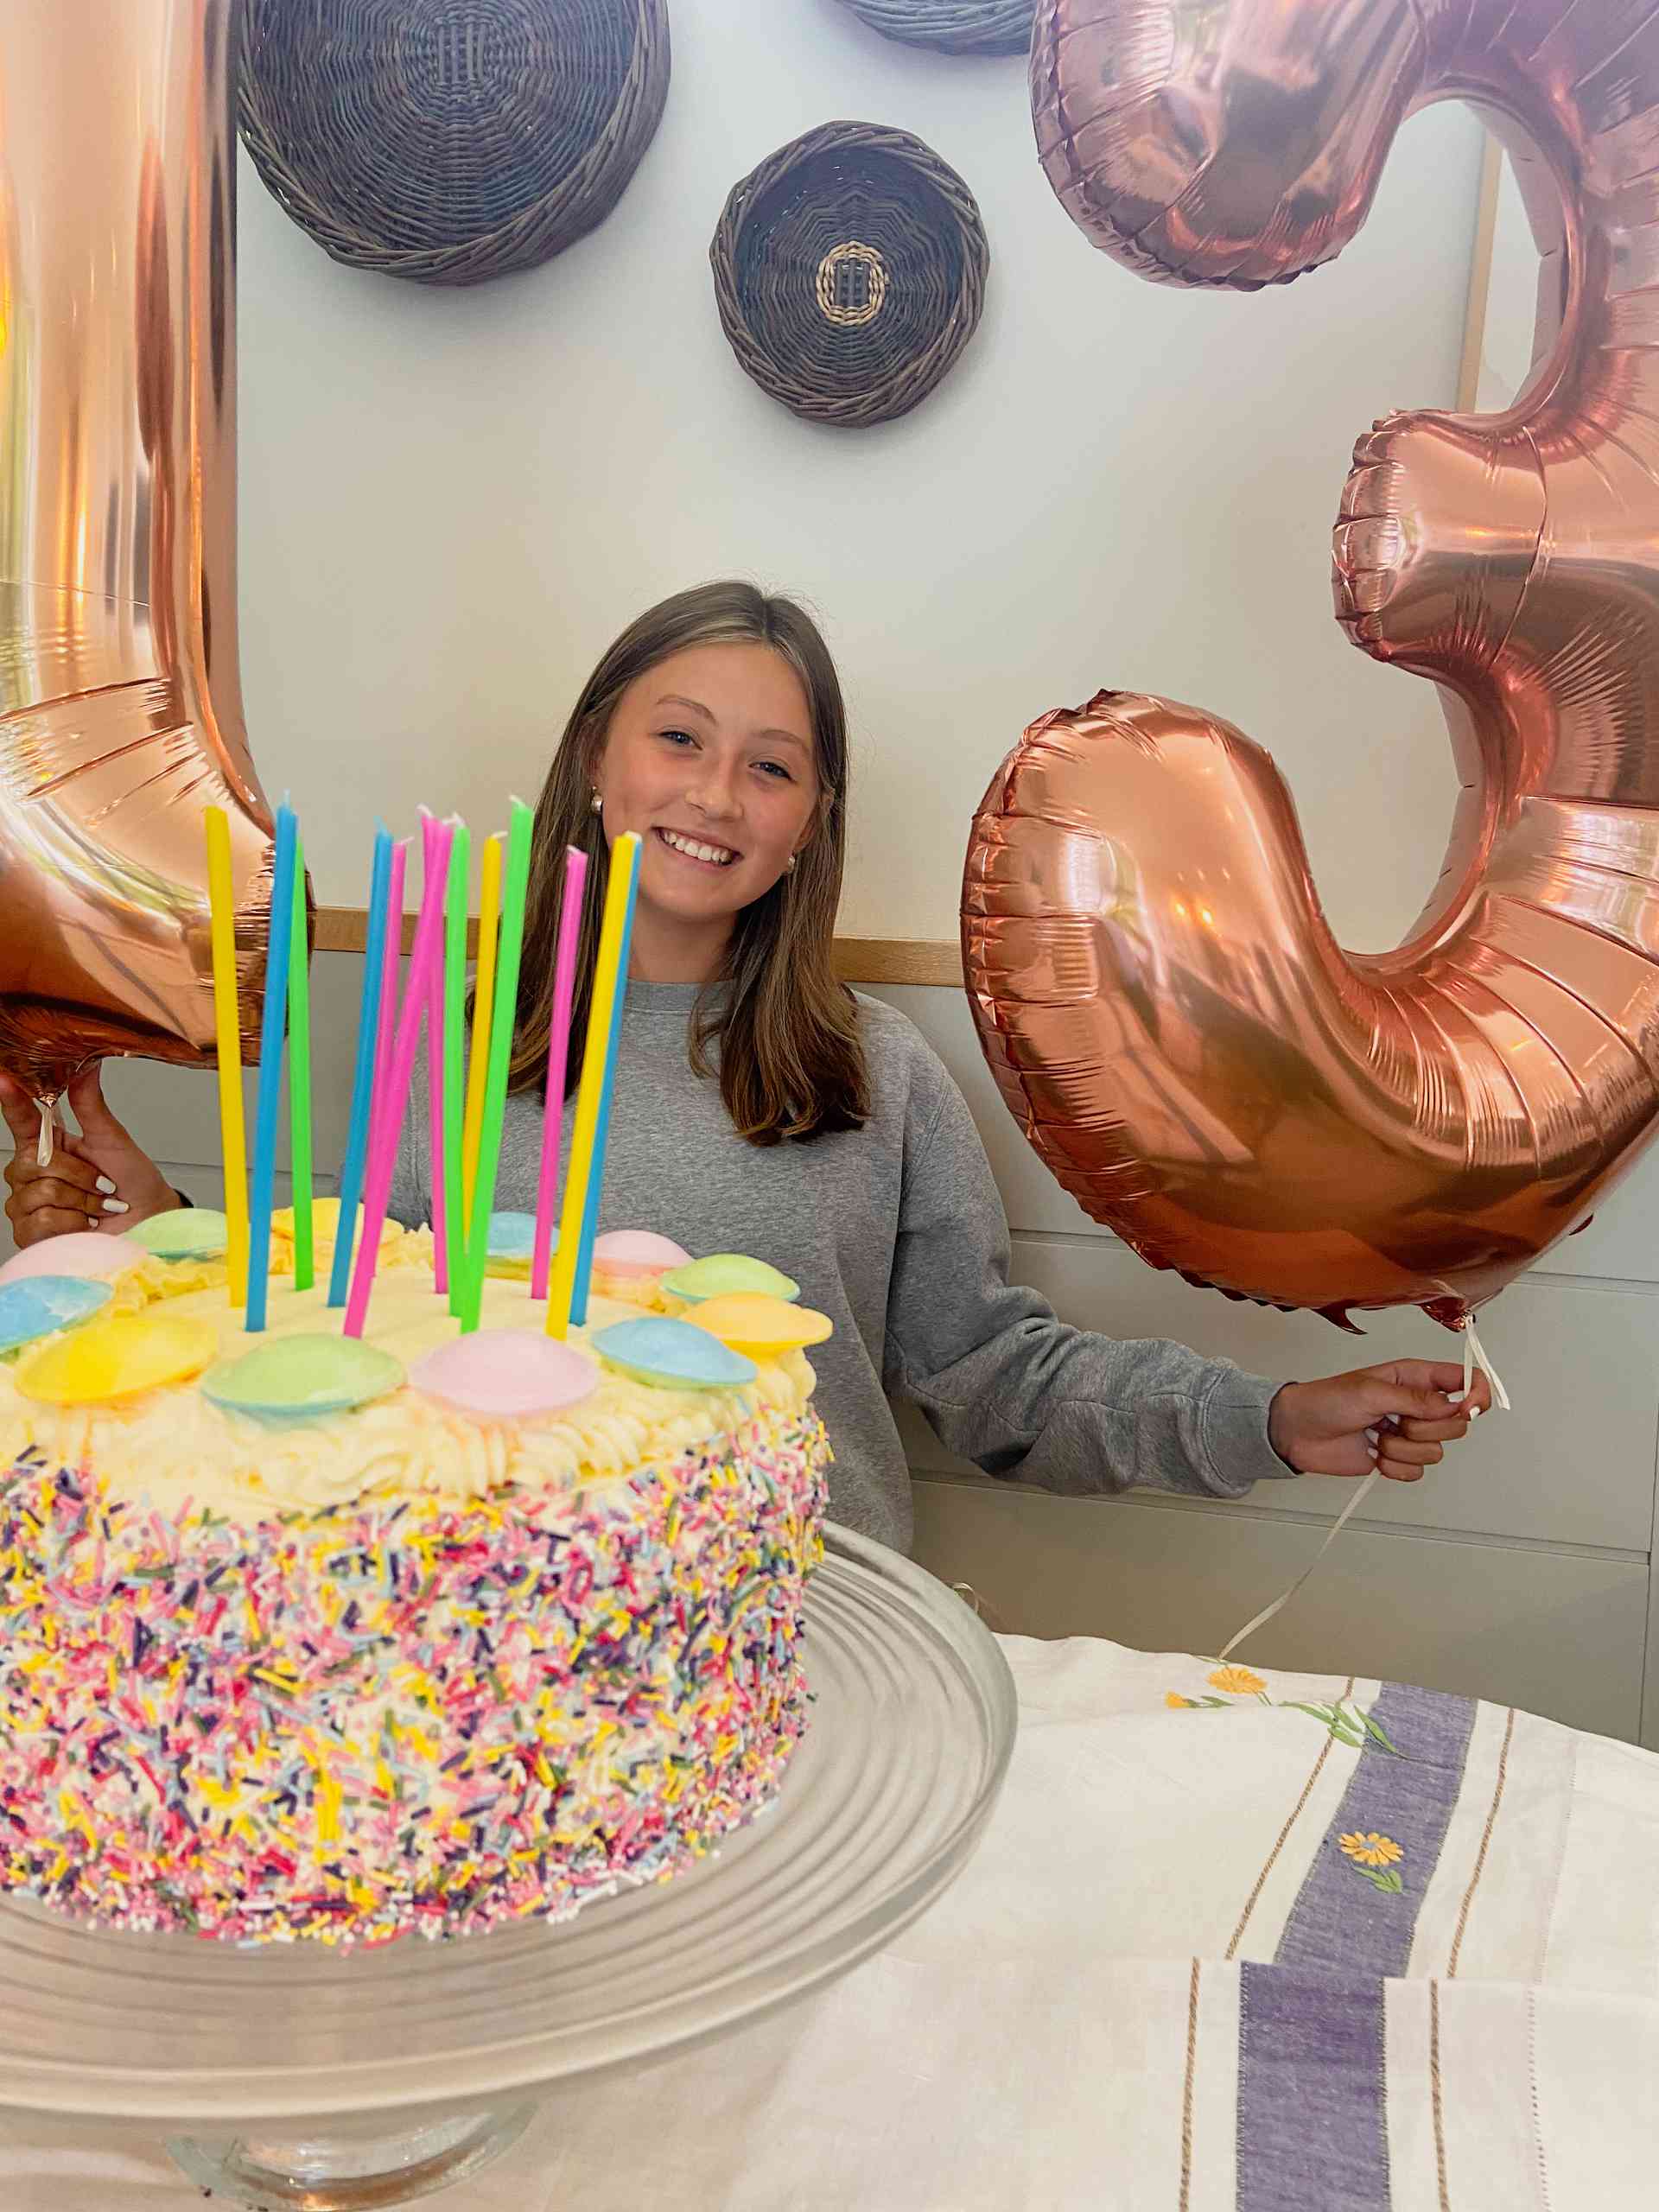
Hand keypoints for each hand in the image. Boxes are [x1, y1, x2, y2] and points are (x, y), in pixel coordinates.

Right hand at [0, 1068, 180, 1248]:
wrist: (147, 1221)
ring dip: (82, 1200)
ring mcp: (26, 1204)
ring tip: (98, 1205)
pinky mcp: (30, 1233)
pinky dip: (74, 1221)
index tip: (4, 1078)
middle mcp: (31, 1172)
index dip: (11, 1100)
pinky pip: (42, 1220)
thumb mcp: (113, 1139)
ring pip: (40, 1193)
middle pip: (33, 1163)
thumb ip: (90, 1105)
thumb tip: (85, 1066)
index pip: (20, 1119)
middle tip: (102, 1183)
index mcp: (48, 1143)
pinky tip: (86, 1223)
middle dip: (78, 1174)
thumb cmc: (131, 1183)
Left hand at [1267, 1360, 1492, 1481]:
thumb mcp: (1370, 1391)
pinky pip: (1417, 1472)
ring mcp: (1407, 1433)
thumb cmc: (1326, 1400)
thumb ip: (1415, 1399)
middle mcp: (1416, 1405)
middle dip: (1426, 1429)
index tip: (1470, 1410)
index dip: (1476, 1395)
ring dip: (1403, 1449)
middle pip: (1456, 1424)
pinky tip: (1373, 1454)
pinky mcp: (1397, 1458)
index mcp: (1414, 1377)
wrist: (1296, 1432)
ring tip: (1376, 1436)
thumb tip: (1453, 1405)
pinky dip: (1395, 1467)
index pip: (1464, 1380)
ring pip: (1436, 1452)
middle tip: (1396, 1421)